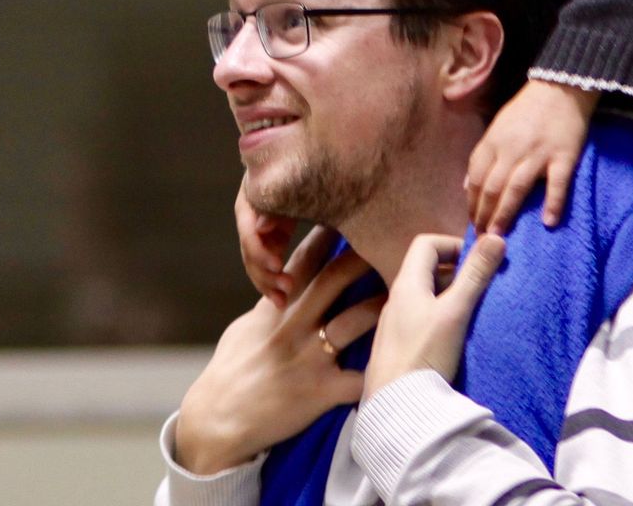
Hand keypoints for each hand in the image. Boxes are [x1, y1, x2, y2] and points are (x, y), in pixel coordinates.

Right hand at [173, 226, 383, 474]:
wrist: (218, 418)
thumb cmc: (230, 370)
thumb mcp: (246, 327)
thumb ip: (272, 303)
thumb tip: (287, 282)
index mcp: (276, 307)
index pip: (304, 261)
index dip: (328, 235)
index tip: (350, 214)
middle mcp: (294, 325)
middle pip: (334, 280)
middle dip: (363, 256)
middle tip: (393, 237)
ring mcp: (309, 357)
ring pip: (354, 321)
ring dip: (383, 305)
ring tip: (413, 291)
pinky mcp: (320, 391)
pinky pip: (359, 380)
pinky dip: (382, 373)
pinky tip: (407, 364)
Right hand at [236, 174, 299, 306]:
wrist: (316, 157)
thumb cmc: (305, 166)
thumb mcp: (292, 183)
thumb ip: (275, 204)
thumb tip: (260, 229)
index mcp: (250, 199)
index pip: (248, 231)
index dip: (259, 251)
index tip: (277, 265)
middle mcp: (251, 216)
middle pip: (249, 251)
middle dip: (265, 273)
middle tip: (286, 288)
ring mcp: (261, 227)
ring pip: (255, 262)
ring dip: (268, 282)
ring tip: (284, 299)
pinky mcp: (274, 236)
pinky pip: (268, 262)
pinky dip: (274, 278)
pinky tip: (283, 296)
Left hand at [362, 232, 505, 400]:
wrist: (395, 406)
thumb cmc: (424, 353)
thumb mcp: (455, 312)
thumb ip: (475, 276)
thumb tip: (496, 237)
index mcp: (406, 283)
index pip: (426, 243)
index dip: (454, 245)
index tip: (479, 262)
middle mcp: (396, 297)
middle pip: (426, 269)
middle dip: (457, 272)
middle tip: (484, 288)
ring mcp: (396, 323)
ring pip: (426, 296)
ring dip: (451, 296)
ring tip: (475, 312)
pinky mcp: (399, 346)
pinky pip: (422, 318)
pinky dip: (442, 317)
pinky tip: (456, 337)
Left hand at [465, 79, 598, 233]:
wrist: (559, 88)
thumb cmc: (526, 110)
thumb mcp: (497, 128)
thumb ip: (483, 156)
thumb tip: (467, 186)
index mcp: (493, 141)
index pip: (476, 177)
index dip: (472, 203)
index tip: (472, 223)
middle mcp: (512, 149)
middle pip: (493, 187)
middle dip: (485, 215)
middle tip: (482, 237)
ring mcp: (538, 153)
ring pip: (516, 188)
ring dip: (506, 214)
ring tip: (499, 236)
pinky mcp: (564, 157)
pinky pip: (557, 184)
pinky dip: (553, 203)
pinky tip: (548, 222)